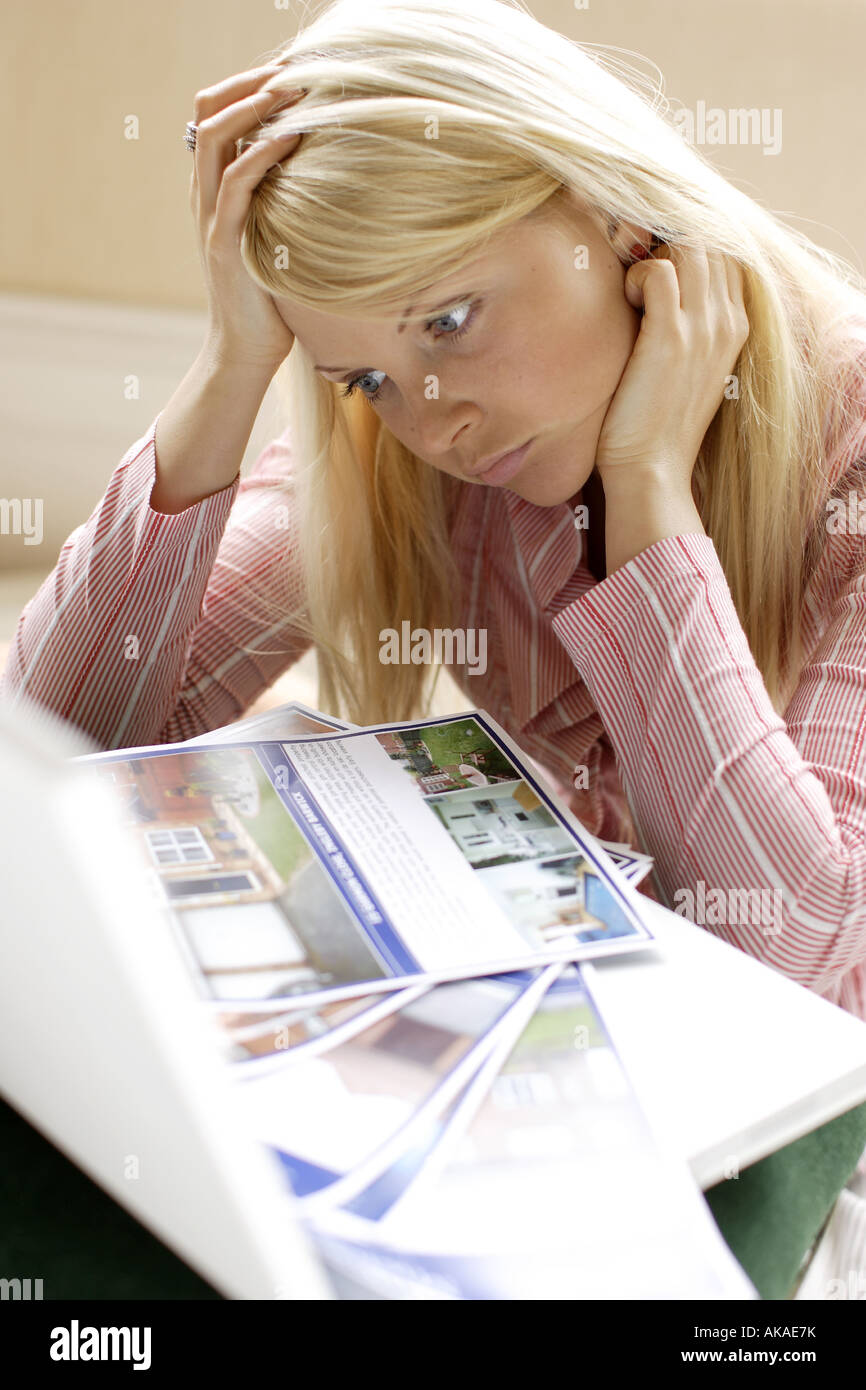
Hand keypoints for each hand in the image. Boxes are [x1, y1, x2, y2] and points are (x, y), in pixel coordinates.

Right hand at [190, 64, 305, 371]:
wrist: (246, 353)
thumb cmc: (271, 302)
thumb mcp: (277, 241)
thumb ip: (284, 206)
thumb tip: (325, 179)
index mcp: (214, 191)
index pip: (217, 115)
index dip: (247, 85)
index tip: (291, 72)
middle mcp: (205, 196)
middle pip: (210, 111)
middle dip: (251, 81)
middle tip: (296, 69)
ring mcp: (211, 217)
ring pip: (215, 137)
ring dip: (256, 105)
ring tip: (295, 89)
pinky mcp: (224, 241)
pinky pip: (236, 182)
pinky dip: (262, 152)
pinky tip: (292, 136)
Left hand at [594, 243, 749, 492]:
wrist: (652, 470)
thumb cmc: (656, 425)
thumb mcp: (688, 370)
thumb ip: (689, 329)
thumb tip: (663, 293)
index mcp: (736, 327)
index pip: (726, 255)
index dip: (688, 249)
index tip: (655, 271)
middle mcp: (727, 322)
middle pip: (709, 243)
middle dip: (667, 244)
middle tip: (637, 277)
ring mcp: (703, 328)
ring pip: (688, 248)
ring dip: (652, 257)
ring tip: (633, 293)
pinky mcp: (671, 336)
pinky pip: (660, 270)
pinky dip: (637, 274)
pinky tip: (625, 302)